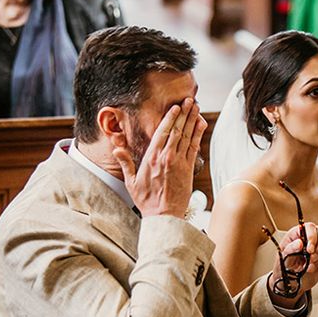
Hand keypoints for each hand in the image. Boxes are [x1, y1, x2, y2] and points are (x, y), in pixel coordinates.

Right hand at [114, 98, 206, 218]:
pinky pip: (194, 148)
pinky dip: (198, 135)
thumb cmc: (146, 200)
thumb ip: (125, 162)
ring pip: (186, 136)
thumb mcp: (131, 182)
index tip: (175, 107)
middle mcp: (166, 157)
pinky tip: (201, 125)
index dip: (169, 118)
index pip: (162, 133)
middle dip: (183, 114)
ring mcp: (178, 163)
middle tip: (189, 100)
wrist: (163, 216)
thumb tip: (116, 148)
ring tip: (195, 107)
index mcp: (151, 158)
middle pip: (176, 130)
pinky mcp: (188, 169)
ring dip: (192, 120)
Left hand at [269, 223, 317, 305]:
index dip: (312, 237)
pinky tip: (315, 267)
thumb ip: (290, 250)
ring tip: (310, 265)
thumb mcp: (283, 258)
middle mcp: (309, 237)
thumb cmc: (284, 267)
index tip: (309, 250)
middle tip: (312, 258)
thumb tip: (299, 243)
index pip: (309, 227)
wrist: (290, 282)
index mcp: (297, 234)